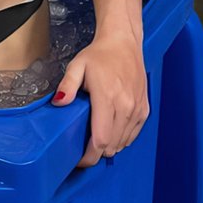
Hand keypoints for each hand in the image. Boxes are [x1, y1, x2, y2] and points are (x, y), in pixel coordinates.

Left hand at [52, 32, 149, 168]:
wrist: (124, 42)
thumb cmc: (100, 55)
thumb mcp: (77, 66)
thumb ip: (67, 85)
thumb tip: (59, 103)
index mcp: (108, 98)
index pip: (101, 140)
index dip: (89, 156)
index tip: (78, 159)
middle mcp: (126, 106)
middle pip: (111, 146)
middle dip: (96, 153)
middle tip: (83, 148)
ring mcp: (137, 109)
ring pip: (123, 143)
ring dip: (109, 147)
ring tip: (95, 138)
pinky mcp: (144, 109)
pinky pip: (133, 135)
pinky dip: (121, 139)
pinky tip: (111, 131)